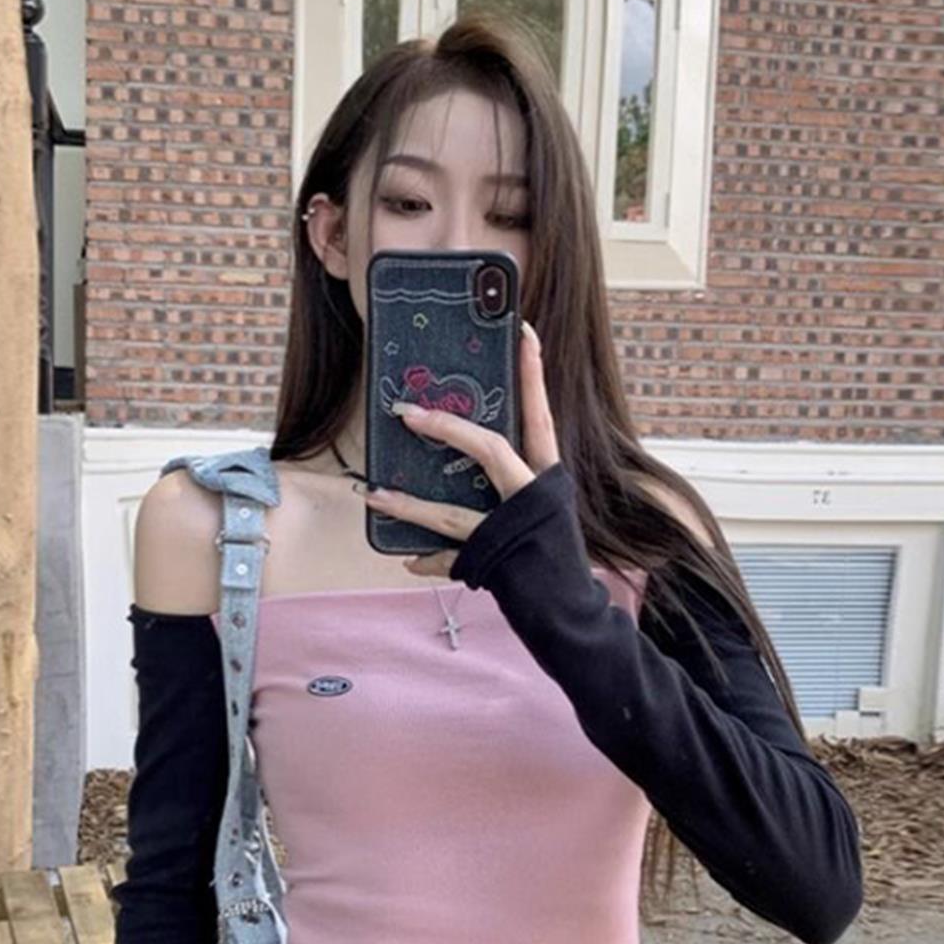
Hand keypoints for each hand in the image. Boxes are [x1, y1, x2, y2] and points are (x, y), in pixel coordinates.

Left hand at [363, 319, 561, 578]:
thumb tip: (463, 455)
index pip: (540, 416)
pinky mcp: (495, 565)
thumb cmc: (550, 554)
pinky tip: (407, 558)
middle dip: (447, 430)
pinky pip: (450, 559)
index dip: (533, 374)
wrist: (569, 612)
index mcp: (547, 479)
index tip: (522, 331)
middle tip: (406, 412)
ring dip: (409, 506)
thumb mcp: (540, 510)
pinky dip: (429, 559)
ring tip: (374, 494)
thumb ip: (510, 481)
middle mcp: (534, 498)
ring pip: (451, 514)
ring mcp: (512, 533)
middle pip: (489, 451)